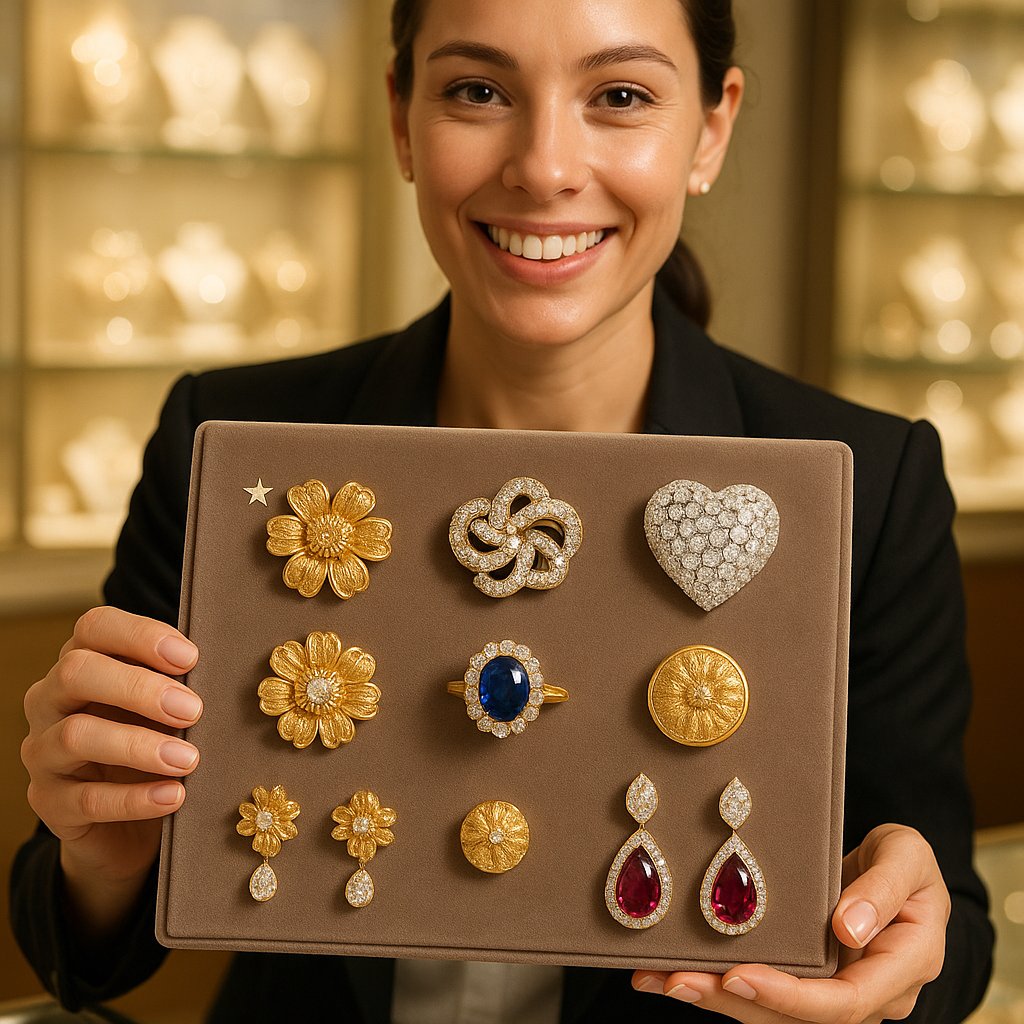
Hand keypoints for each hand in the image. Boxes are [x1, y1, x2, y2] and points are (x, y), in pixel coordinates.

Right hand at [21, 606, 202, 935]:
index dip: (141, 635)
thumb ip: (182, 686)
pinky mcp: (49, 803)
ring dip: (138, 745)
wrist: (126, 824)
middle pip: (77, 672)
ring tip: (189, 759)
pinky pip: (85, 799)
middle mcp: (52, 700)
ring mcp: (43, 752)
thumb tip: (225, 675)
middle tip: (193, 709)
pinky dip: (134, 798)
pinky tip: (173, 796)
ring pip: (75, 735)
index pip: (95, 627)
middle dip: (138, 687)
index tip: (191, 657)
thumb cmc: (156, 744)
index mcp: (84, 662)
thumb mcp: (168, 709)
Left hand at [632, 824, 949, 1021]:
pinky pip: (761, 990)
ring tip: (658, 979)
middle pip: (796, 1016)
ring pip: (772, 1011)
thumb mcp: (907, 856)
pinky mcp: (805, 981)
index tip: (738, 975)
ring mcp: (833, 991)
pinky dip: (715, 982)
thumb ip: (884, 888)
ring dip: (713, 998)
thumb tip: (847, 928)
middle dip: (733, 1000)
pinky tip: (668, 972)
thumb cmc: (907, 862)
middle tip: (678, 980)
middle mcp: (867, 994)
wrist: (900, 871)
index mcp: (901, 969)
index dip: (789, 996)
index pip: (844, 1002)